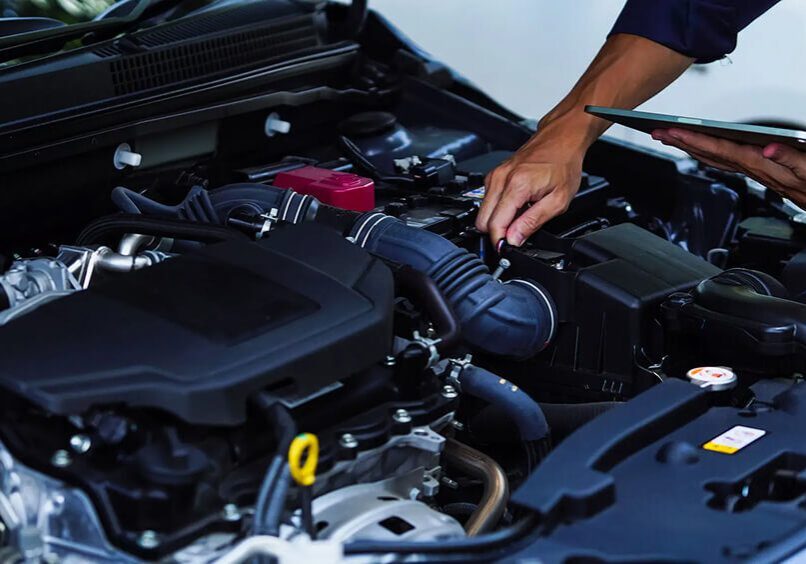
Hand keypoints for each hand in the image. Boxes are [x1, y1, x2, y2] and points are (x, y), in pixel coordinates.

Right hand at [475, 135, 584, 246]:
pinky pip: (487, 202)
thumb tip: (514, 240)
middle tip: (517, 234)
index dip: (501, 242)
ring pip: (482, 213)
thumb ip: (533, 222)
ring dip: (498, 221)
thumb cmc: (563, 165)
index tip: (509, 249)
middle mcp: (500, 179)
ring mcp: (494, 176)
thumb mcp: (558, 200)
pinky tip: (516, 205)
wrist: (560, 140)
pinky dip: (499, 210)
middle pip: (482, 221)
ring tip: (520, 216)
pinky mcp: (493, 176)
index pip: (495, 225)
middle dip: (497, 233)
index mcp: (516, 186)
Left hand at [652, 128, 805, 207]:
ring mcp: (755, 171)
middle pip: (710, 155)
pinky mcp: (760, 171)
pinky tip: (700, 147)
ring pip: (715, 159)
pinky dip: (709, 152)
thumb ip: (792, 159)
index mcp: (762, 165)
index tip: (673, 132)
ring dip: (691, 147)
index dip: (695, 140)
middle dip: (682, 143)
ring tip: (670, 137)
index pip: (720, 150)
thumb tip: (768, 150)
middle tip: (658, 132)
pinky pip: (726, 161)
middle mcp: (753, 169)